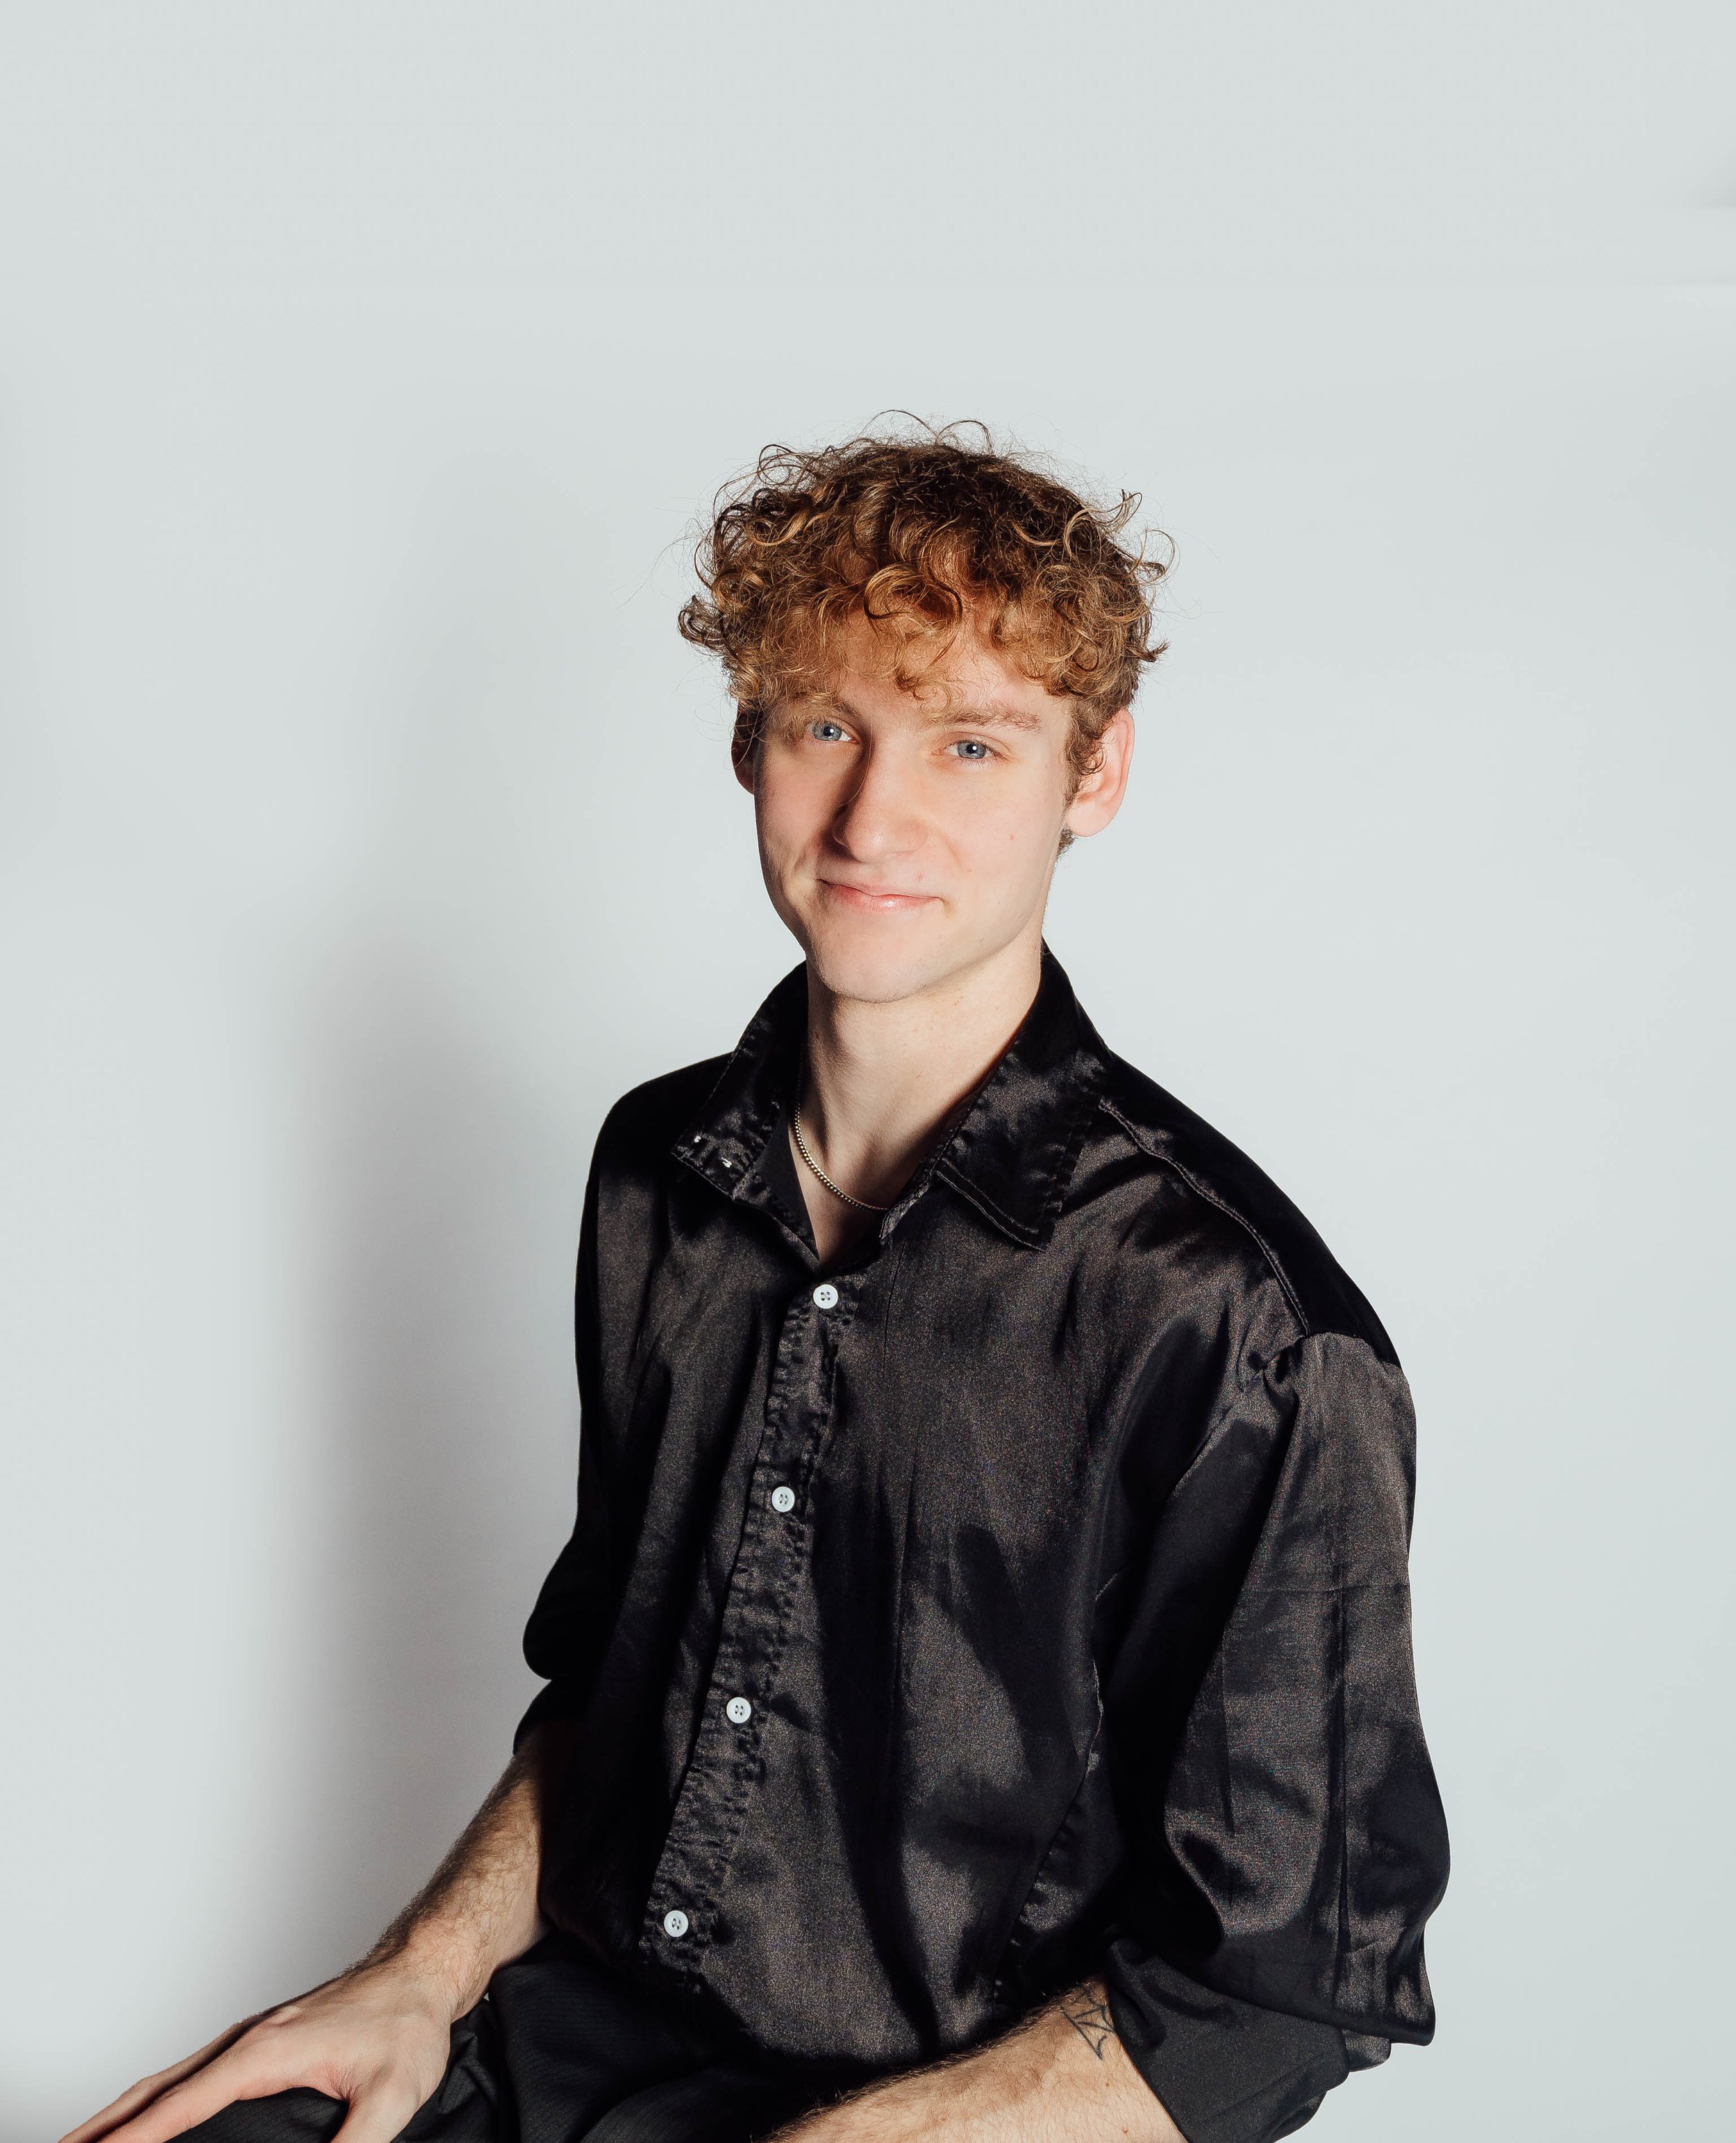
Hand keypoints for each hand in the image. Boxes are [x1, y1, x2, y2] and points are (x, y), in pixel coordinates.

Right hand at [58, 1960, 457, 2142]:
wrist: (424, 1970)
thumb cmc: (409, 2022)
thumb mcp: (391, 2097)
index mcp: (266, 2051)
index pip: (183, 2104)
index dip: (136, 2137)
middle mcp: (248, 2040)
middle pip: (157, 2090)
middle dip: (105, 2127)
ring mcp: (251, 2038)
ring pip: (169, 2079)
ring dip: (123, 2113)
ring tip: (87, 2142)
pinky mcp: (261, 2042)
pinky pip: (192, 2074)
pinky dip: (156, 2098)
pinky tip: (153, 2116)